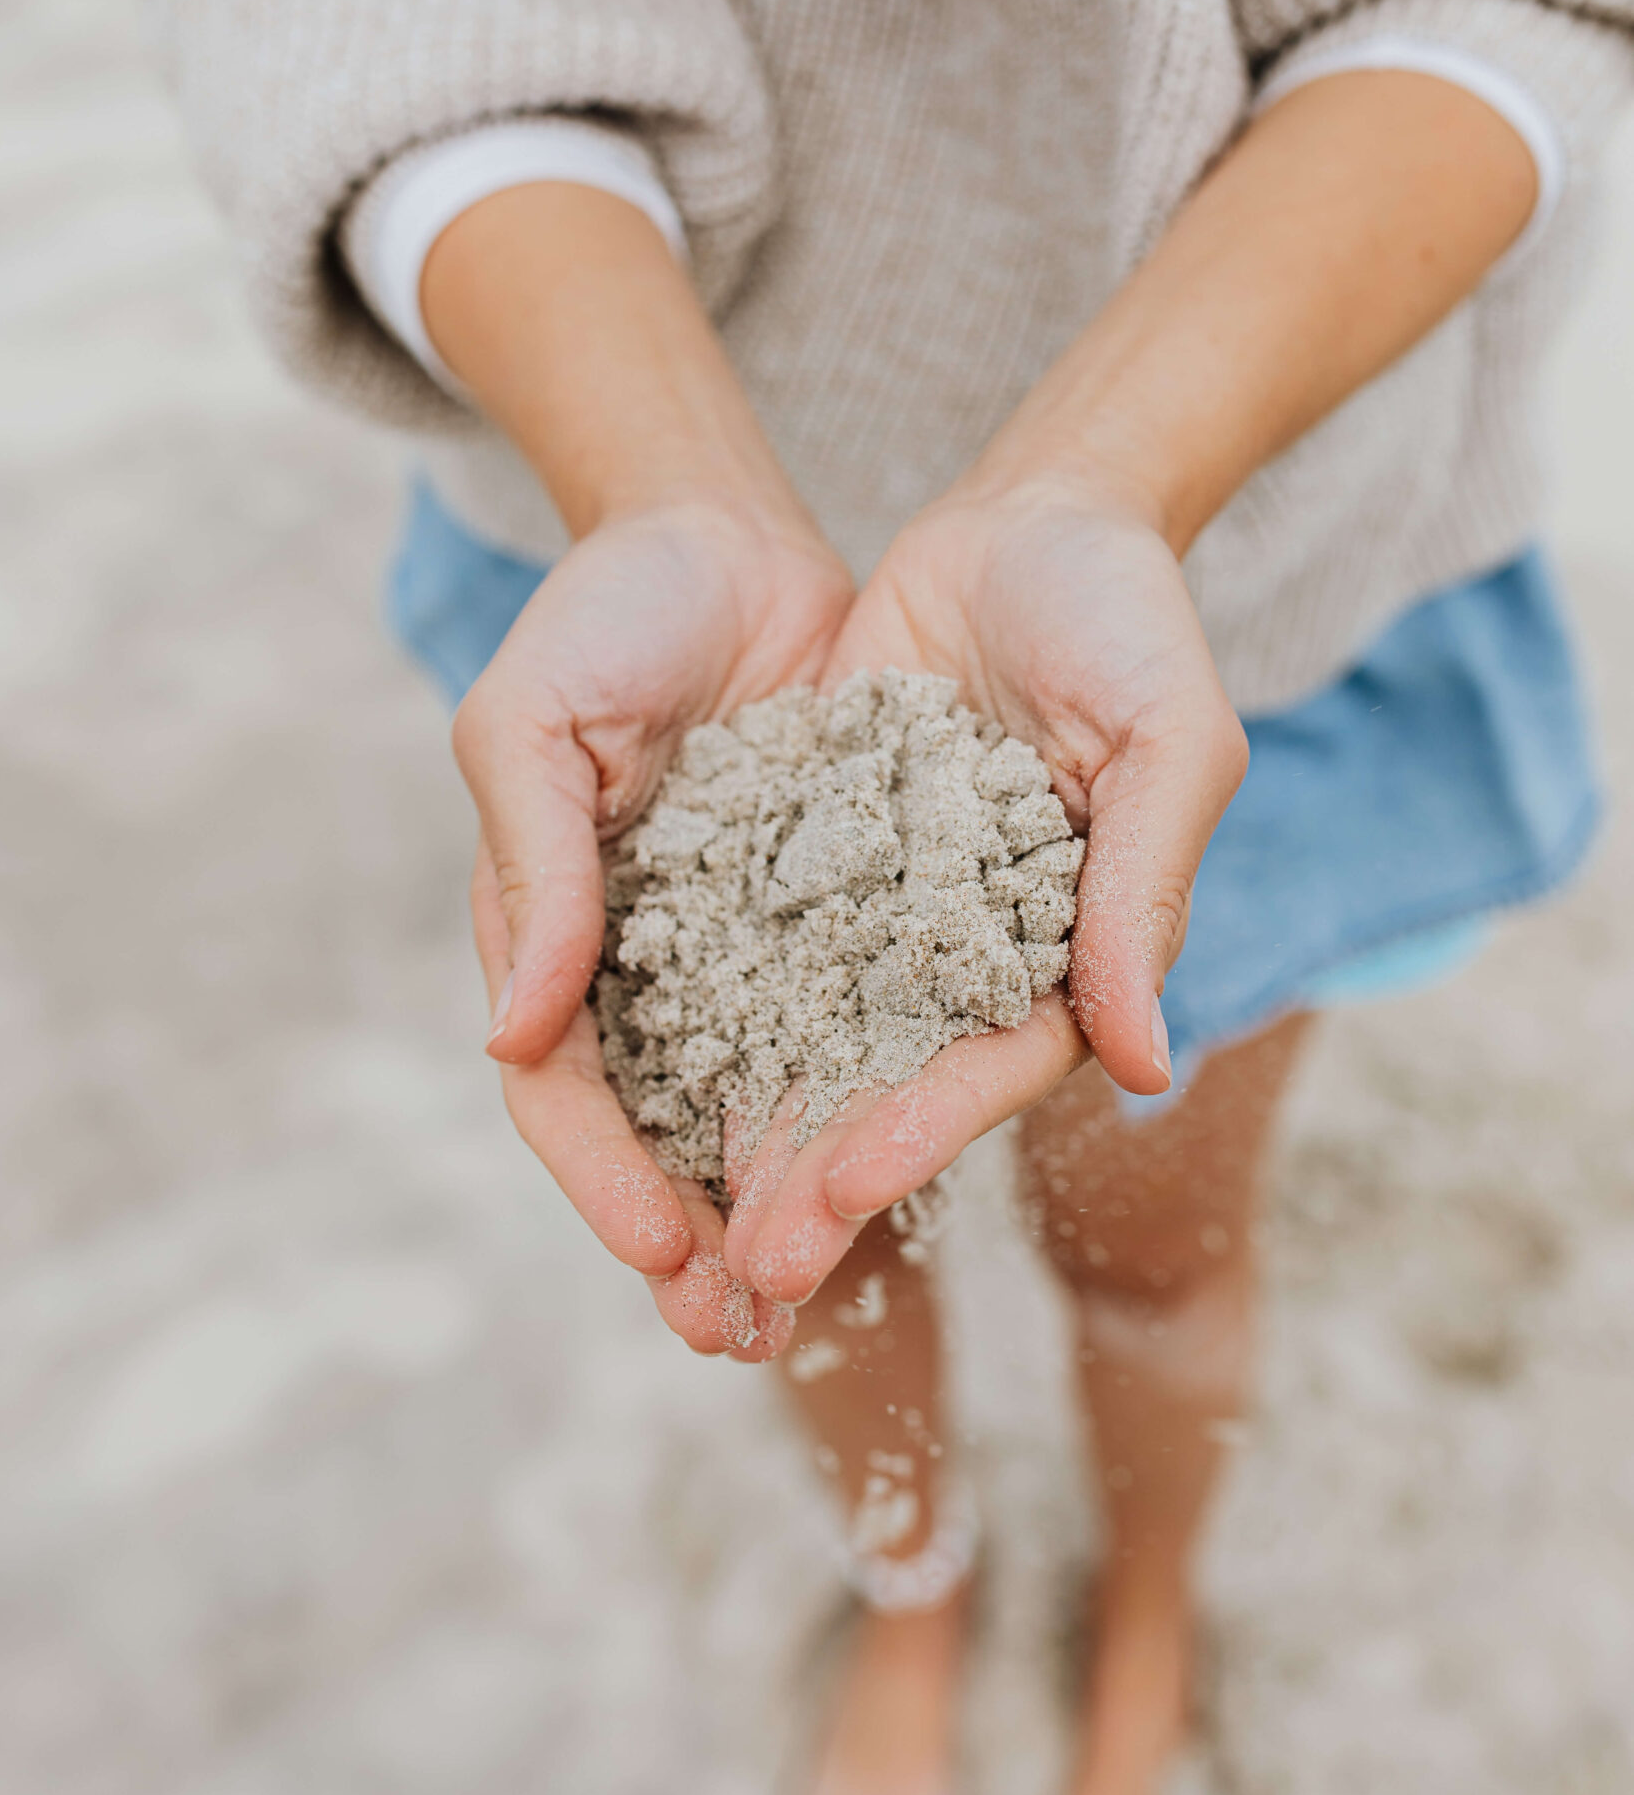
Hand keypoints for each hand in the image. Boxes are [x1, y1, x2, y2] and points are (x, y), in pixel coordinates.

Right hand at [453, 494, 852, 1356]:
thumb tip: (518, 1040)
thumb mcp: (531, 722)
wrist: (728, 533)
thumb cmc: (605, 616)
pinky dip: (866, 1102)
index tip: (659, 1254)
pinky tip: (901, 1171)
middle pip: (665, 1133)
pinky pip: (856, 1025)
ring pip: (762, 1104)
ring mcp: (743, 950)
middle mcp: (645, 967)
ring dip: (783, 1202)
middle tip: (739, 1332)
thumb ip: (533, 869)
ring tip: (815, 1296)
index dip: (604, 1181)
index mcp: (551, 937)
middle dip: (696, 1235)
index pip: (565, 1092)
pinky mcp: (839, 916)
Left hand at [721, 472, 1247, 1302]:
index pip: (988, 1070)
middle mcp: (963, 955)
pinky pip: (737, 952)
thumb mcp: (1166, 738)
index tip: (843, 1196)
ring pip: (798, 1047)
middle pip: (881, 1092)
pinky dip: (692, 1023)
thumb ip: (1144, 891)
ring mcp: (878, 911)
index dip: (919, 1137)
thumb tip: (1141, 1067)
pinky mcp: (803, 859)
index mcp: (1062, 954)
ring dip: (745, 1141)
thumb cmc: (1127, 618)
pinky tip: (627, 1093)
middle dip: (813, 1184)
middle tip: (745, 1279)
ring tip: (677, 1238)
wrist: (1032, 515)